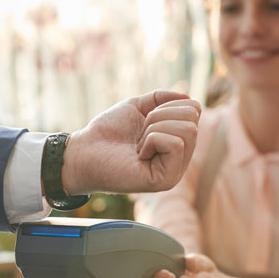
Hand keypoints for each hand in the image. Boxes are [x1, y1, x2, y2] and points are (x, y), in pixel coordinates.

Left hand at [61, 90, 199, 194]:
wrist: (85, 152)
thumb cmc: (108, 131)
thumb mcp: (138, 106)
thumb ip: (163, 99)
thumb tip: (189, 97)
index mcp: (177, 139)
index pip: (194, 109)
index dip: (168, 105)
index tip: (145, 119)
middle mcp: (181, 156)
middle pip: (193, 118)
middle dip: (160, 116)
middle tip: (139, 133)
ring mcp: (176, 170)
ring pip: (187, 130)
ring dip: (155, 129)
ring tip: (138, 144)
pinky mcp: (167, 180)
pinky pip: (175, 144)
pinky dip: (152, 141)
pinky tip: (139, 155)